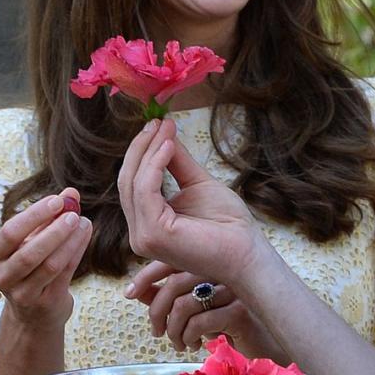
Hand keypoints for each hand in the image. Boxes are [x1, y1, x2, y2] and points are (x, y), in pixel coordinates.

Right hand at [0, 189, 91, 330]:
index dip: (34, 215)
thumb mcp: (34, 241)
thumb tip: (71, 193)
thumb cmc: (32, 268)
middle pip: (29, 252)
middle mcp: (4, 276)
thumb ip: (50, 217)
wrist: (34, 313)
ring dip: (69, 241)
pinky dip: (76, 252)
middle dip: (54, 230)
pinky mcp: (45, 303)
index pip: (10, 232)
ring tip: (84, 222)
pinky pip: (64, 274)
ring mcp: (23, 293)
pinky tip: (85, 235)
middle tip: (73, 214)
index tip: (57, 200)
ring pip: (49, 265)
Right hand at [118, 119, 263, 285]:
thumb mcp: (198, 184)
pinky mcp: (152, 235)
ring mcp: (143, 237)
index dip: (142, 151)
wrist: (247, 252)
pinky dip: (154, 165)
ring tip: (165, 129)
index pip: (133, 182)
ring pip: (134, 183)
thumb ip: (177, 162)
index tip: (157, 124)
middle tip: (157, 122)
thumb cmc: (228, 225)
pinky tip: (168, 147)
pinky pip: (145, 191)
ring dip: (148, 151)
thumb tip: (163, 132)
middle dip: (142, 147)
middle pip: (128, 181)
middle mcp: (140, 233)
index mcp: (149, 223)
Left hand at [124, 262, 288, 359]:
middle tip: (156, 332)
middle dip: (156, 311)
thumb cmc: (229, 326)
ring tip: (179, 343)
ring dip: (173, 330)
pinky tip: (195, 346)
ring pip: (184, 304)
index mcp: (210, 262)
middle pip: (174, 283)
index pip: (170, 260)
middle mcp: (222, 269)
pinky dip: (188, 337)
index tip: (129, 294)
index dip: (146, 276)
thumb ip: (166, 297)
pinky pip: (200, 322)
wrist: (266, 346)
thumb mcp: (194, 309)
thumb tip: (135, 290)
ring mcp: (234, 288)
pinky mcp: (240, 311)